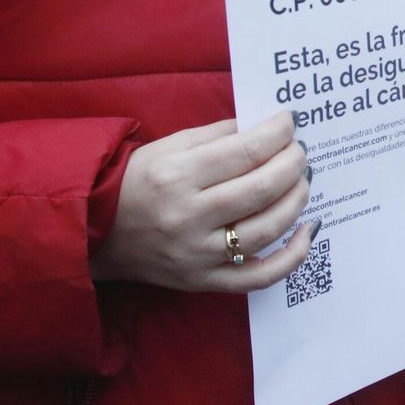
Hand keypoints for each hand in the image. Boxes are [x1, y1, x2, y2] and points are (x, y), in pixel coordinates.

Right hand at [92, 111, 313, 291]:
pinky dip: (292, 257)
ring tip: (302, 181)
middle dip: (293, 165)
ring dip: (296, 200)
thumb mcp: (172, 146)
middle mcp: (188, 217)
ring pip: (267, 230)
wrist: (97, 231)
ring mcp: (198, 254)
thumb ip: (221, 135)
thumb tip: (267, 128)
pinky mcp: (204, 281)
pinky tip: (308, 232)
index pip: (245, 152)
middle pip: (261, 190)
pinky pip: (260, 277)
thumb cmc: (138, 180)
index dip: (277, 134)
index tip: (290, 123)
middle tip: (301, 152)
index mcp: (178, 176)